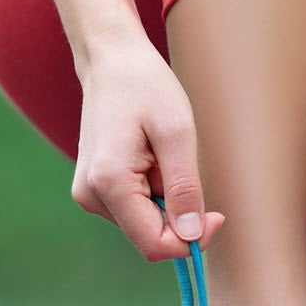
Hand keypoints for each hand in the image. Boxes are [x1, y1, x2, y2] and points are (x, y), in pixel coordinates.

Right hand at [70, 34, 226, 260]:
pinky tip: (149, 158)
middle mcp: (90, 195)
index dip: (192, 239)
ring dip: (165, 200)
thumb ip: (185, 189)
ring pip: (143, 224)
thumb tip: (192, 236)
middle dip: (178, 215)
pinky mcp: (93, 188)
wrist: (111, 60)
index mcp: (108, 183)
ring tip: (161, 155)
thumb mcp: (177, 133)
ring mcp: (88, 193)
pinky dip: (152, 191)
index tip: (217, 214)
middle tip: (185, 168)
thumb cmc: (145, 87)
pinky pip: (134, 209)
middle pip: (149, 237)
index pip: (155, 244)